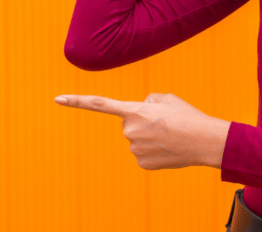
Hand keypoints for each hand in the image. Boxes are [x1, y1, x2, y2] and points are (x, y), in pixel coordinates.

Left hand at [54, 92, 229, 169]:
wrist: (204, 141)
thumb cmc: (187, 116)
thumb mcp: (166, 98)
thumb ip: (147, 101)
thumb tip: (141, 111)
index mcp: (134, 110)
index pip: (99, 104)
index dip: (77, 101)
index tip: (57, 99)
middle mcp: (129, 130)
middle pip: (128, 123)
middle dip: (141, 121)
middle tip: (163, 123)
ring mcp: (134, 149)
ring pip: (136, 139)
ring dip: (149, 136)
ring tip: (168, 135)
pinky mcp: (141, 163)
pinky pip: (142, 153)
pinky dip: (153, 150)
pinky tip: (167, 148)